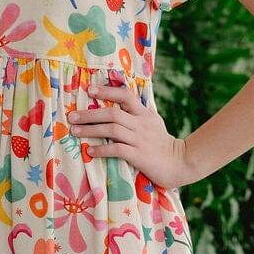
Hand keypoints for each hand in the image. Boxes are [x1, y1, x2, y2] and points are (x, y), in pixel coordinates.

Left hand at [68, 82, 190, 187]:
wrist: (181, 163)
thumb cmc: (163, 145)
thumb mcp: (153, 123)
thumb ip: (137, 115)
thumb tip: (118, 107)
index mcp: (144, 114)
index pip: (125, 95)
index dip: (106, 90)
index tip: (89, 90)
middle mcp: (141, 124)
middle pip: (112, 113)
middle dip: (90, 114)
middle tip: (72, 117)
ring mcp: (140, 140)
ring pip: (112, 129)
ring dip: (91, 130)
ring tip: (75, 131)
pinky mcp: (140, 156)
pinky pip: (117, 149)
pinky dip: (102, 150)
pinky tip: (90, 151)